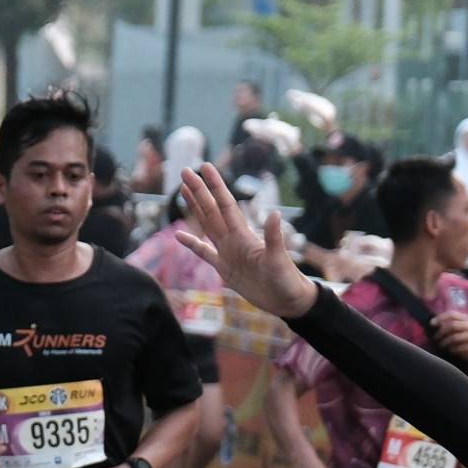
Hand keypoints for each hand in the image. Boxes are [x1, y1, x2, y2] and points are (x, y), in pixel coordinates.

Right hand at [176, 165, 319, 318]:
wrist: (287, 300)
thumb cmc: (286, 280)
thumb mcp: (279, 259)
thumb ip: (273, 237)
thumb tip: (274, 213)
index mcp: (243, 234)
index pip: (225, 204)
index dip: (215, 186)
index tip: (205, 167)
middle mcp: (233, 239)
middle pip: (211, 210)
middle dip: (199, 190)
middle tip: (185, 171)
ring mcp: (227, 252)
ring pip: (206, 224)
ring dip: (195, 208)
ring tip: (184, 191)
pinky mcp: (224, 268)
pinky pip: (204, 253)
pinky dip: (192, 243)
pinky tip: (180, 235)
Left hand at [430, 310, 467, 365]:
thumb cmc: (462, 337)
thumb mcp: (456, 328)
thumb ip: (446, 323)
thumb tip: (431, 323)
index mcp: (466, 318)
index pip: (452, 314)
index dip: (440, 318)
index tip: (431, 324)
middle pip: (452, 325)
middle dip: (441, 332)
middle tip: (435, 338)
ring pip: (454, 337)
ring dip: (445, 342)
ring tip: (441, 345)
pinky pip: (459, 348)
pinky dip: (452, 349)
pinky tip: (450, 350)